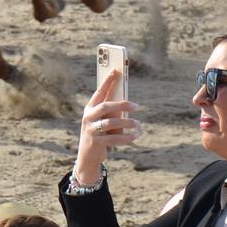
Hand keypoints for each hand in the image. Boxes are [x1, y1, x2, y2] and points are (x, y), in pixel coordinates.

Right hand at [75, 69, 140, 183]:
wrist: (87, 156)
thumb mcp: (103, 120)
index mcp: (90, 108)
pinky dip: (127, 137)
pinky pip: (114, 139)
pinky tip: (136, 136)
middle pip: (105, 106)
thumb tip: (128, 102)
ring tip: (138, 124)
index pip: (99, 92)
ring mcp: (91, 130)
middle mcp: (88, 117)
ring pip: (110, 123)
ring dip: (127, 123)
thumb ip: (112, 111)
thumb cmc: (99, 133)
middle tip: (136, 106)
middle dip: (122, 104)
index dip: (107, 81)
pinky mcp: (96, 143)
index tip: (116, 70)